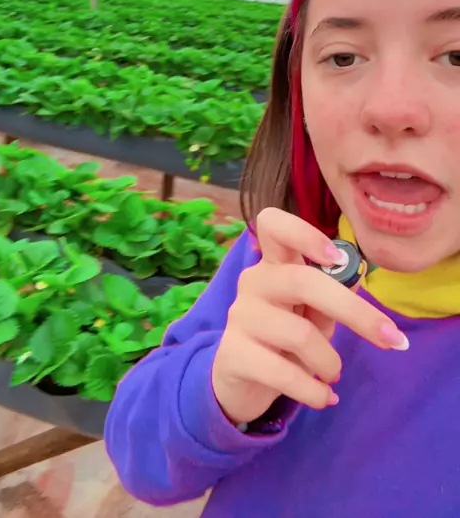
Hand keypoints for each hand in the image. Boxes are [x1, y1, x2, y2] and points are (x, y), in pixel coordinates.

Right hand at [212, 207, 407, 424]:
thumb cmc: (284, 338)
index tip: (337, 259)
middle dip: (355, 312)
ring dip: (330, 362)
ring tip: (333, 374)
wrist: (239, 381)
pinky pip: (283, 374)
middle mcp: (253, 282)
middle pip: (303, 280)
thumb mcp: (312, 314)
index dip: (305, 234)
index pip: (273, 224)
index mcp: (274, 264)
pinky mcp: (232, 354)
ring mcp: (239, 316)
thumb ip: (332, 293)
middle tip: (391, 340)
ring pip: (299, 334)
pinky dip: (314, 392)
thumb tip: (359, 273)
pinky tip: (323, 398)